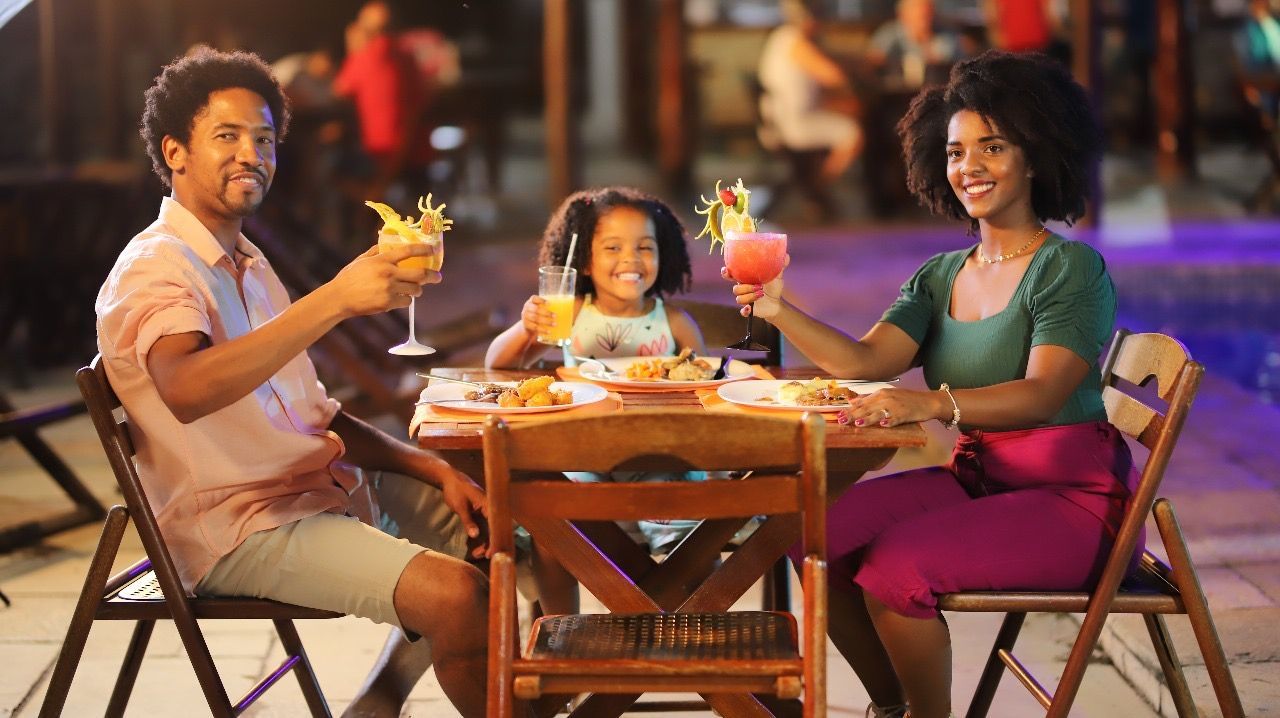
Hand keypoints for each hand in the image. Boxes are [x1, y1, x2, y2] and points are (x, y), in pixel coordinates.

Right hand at [324, 244, 439, 318]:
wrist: (339, 297)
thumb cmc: (349, 277)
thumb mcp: (362, 260)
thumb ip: (377, 252)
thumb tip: (389, 245)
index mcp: (382, 259)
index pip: (409, 250)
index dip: (424, 249)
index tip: (434, 250)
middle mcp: (388, 273)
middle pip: (420, 274)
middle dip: (433, 276)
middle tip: (438, 277)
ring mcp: (389, 289)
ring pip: (415, 290)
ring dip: (417, 290)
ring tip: (415, 289)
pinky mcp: (387, 303)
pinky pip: (406, 301)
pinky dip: (406, 300)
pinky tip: (400, 298)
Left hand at [438, 469, 490, 558]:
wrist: (449, 478)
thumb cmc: (456, 489)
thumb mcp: (461, 507)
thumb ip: (468, 521)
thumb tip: (475, 536)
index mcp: (489, 503)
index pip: (496, 524)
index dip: (496, 539)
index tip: (492, 551)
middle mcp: (490, 507)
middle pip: (495, 529)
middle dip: (490, 544)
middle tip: (483, 556)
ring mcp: (485, 510)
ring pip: (489, 530)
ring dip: (485, 542)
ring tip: (476, 554)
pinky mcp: (479, 513)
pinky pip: (483, 527)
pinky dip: (480, 537)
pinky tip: (474, 547)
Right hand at [519, 294, 555, 338]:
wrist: (527, 326)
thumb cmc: (539, 315)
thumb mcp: (541, 308)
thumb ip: (551, 306)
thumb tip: (571, 306)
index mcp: (531, 302)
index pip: (534, 298)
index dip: (541, 300)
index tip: (550, 303)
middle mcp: (527, 308)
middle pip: (536, 309)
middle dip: (546, 313)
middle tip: (556, 316)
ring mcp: (525, 317)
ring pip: (536, 318)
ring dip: (546, 321)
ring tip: (555, 324)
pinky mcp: (526, 325)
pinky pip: (535, 328)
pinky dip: (542, 330)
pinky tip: (549, 332)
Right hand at [721, 254, 788, 318]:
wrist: (776, 303)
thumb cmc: (773, 286)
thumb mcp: (777, 275)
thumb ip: (779, 265)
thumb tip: (786, 255)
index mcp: (746, 279)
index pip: (731, 275)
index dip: (726, 273)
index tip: (726, 270)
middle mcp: (743, 289)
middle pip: (735, 288)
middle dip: (741, 287)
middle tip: (752, 284)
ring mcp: (745, 299)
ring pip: (739, 298)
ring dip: (750, 295)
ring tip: (761, 292)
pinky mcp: (748, 310)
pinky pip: (742, 311)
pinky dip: (745, 310)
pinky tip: (750, 308)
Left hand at [838, 388, 943, 427]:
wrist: (928, 401)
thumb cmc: (907, 399)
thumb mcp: (887, 395)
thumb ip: (870, 399)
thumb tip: (853, 402)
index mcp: (881, 393)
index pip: (862, 402)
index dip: (849, 409)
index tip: (838, 414)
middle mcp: (886, 398)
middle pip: (867, 408)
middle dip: (853, 415)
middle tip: (841, 421)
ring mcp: (896, 406)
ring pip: (879, 413)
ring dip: (868, 419)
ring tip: (857, 424)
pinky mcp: (905, 414)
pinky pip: (895, 418)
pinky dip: (889, 421)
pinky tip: (883, 425)